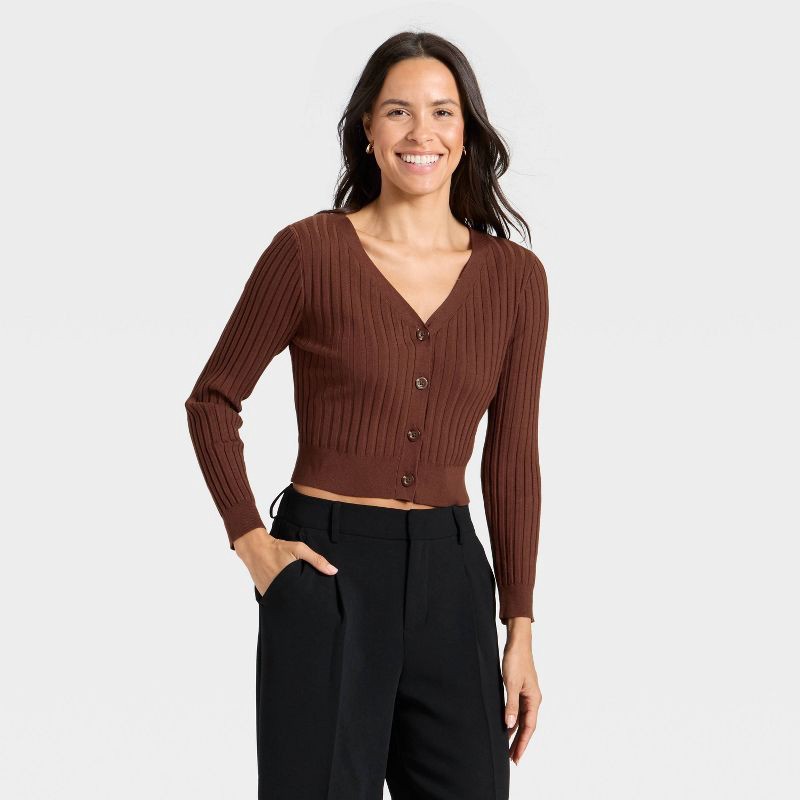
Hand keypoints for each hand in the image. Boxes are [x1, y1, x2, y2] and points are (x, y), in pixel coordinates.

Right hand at [233, 527, 337, 595]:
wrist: (255, 548)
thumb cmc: (278, 548)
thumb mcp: (299, 549)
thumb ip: (317, 560)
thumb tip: (333, 571)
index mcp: (291, 581)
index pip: (305, 596)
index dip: (312, 597)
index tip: (320, 600)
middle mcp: (280, 590)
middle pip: (296, 600)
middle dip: (303, 601)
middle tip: (312, 601)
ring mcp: (271, 593)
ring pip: (286, 601)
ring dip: (292, 600)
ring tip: (301, 600)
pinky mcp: (264, 594)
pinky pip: (276, 599)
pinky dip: (282, 597)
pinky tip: (288, 594)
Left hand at [502, 617, 541, 764]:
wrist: (517, 642)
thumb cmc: (516, 660)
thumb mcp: (511, 684)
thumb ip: (510, 705)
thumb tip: (509, 725)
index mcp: (534, 699)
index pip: (529, 727)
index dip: (523, 744)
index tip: (517, 758)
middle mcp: (532, 699)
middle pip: (527, 726)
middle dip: (520, 743)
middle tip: (512, 759)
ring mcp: (527, 695)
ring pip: (522, 719)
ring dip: (515, 733)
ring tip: (508, 748)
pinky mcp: (520, 690)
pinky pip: (518, 710)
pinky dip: (513, 720)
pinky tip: (506, 727)